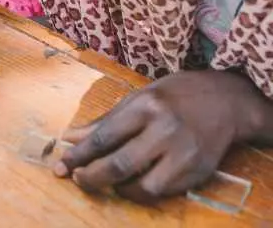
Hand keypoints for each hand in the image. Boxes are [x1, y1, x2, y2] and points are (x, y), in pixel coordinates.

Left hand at [54, 70, 260, 203]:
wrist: (226, 101)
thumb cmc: (176, 95)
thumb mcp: (140, 97)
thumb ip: (108, 120)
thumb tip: (72, 137)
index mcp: (146, 104)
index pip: (105, 135)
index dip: (80, 154)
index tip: (61, 164)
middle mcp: (164, 128)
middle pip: (119, 163)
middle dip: (91, 176)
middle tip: (76, 179)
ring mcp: (182, 153)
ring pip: (139, 185)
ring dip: (115, 188)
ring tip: (104, 183)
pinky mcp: (195, 172)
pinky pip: (160, 192)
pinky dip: (139, 193)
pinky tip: (130, 185)